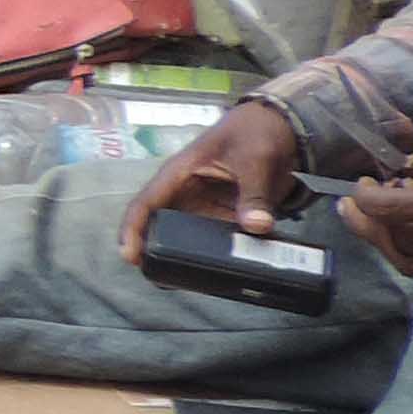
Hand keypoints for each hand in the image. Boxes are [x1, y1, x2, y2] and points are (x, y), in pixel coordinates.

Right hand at [123, 102, 304, 264]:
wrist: (283, 129)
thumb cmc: (254, 133)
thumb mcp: (254, 158)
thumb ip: (254, 192)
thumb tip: (256, 227)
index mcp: (179, 174)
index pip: (146, 203)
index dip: (132, 229)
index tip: (130, 256)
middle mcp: (186, 196)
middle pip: (161, 228)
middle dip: (156, 254)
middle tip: (161, 281)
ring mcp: (205, 209)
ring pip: (188, 240)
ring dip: (189, 260)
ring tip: (189, 284)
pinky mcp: (226, 219)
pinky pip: (219, 242)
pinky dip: (221, 257)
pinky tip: (225, 275)